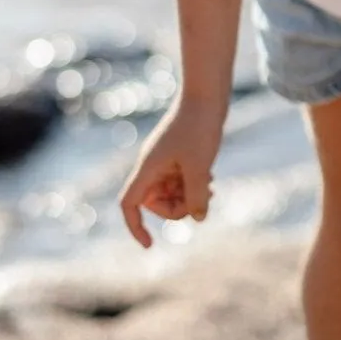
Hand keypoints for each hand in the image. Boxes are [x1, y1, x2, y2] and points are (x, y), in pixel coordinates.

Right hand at [119, 98, 224, 249]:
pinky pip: (181, 180)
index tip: (150, 245)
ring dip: (189, 196)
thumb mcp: (200, 167)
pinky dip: (194, 184)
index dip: (135, 227)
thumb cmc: (199, 127)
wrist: (208, 94)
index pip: (129, 204)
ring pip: (171, 193)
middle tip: (201, 200)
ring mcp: (166, 159)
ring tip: (210, 186)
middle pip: (154, 202)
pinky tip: (211, 177)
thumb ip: (196, 196)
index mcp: (148, 167)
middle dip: (176, 209)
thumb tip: (198, 218)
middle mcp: (152, 165)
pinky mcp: (180, 154)